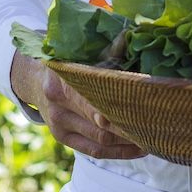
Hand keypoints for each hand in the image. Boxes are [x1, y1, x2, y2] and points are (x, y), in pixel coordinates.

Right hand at [12, 55, 145, 159]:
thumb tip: (130, 38)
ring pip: (100, 140)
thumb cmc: (67, 64)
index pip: (92, 100)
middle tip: (156, 127)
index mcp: (62, 80)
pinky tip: (138, 150)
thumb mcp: (79, 54)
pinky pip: (94, 151)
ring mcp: (58, 124)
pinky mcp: (62, 137)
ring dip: (128, 142)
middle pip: (99, 124)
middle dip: (129, 127)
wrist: (35, 81)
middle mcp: (57, 104)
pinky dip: (118, 153)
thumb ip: (105, 52)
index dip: (116, 110)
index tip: (142, 113)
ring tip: (153, 139)